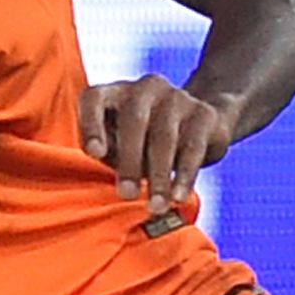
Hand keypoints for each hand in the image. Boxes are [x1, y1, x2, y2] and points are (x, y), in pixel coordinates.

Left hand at [77, 76, 233, 217]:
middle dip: (129, 160)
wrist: (200, 127)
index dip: (91, 124)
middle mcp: (145, 88)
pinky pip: (192, 147)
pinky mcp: (204, 114)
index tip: (94, 154)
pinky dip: (184, 175)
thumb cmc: (143, 143)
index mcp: (115, 93)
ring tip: (156, 206)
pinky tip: (179, 198)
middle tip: (127, 194)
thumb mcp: (118, 147)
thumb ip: (105, 152)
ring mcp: (176, 97)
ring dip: (159, 175)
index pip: (94, 99)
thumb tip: (103, 165)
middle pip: (134, 118)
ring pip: (164, 136)